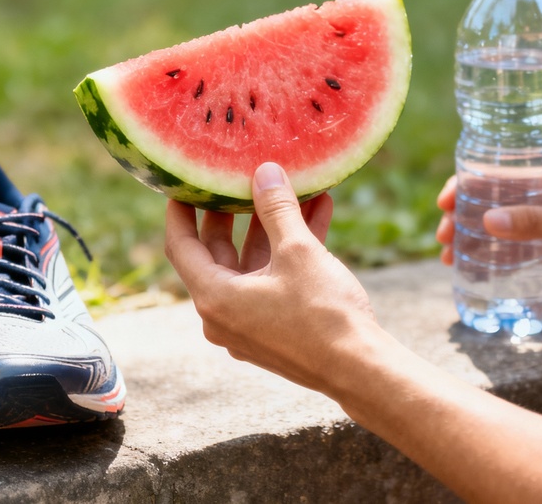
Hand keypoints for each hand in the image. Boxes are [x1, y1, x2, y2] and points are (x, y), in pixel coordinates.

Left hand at [164, 162, 377, 392]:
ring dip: (273, 228)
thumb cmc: (323, 312)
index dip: (181, 209)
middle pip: (217, 253)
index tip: (183, 181)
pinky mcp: (275, 330)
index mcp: (214, 297)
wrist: (361, 369)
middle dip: (234, 213)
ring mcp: (249, 325)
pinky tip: (318, 215)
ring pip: (252, 264)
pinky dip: (289, 251)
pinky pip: (273, 281)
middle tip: (238, 178)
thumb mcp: (297, 250)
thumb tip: (264, 172)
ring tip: (293, 189)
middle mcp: (223, 315)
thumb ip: (277, 208)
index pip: (180, 245)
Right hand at [436, 162, 541, 299]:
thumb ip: (537, 223)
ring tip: (449, 258)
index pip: (504, 171)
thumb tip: (488, 221)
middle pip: (496, 200)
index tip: (445, 201)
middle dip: (464, 216)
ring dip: (472, 239)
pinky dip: (493, 258)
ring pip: (502, 228)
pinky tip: (473, 269)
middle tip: (443, 237)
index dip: (469, 182)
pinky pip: (516, 253)